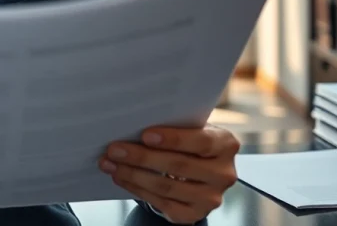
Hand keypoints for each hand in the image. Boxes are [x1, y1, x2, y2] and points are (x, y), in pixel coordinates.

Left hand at [99, 124, 239, 224]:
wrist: (201, 171)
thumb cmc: (190, 142)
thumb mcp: (192, 129)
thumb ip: (174, 125)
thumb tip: (135, 122)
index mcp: (226, 144)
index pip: (201, 141)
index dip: (173, 139)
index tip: (145, 135)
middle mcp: (224, 173)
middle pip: (178, 166)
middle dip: (141, 157)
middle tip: (115, 149)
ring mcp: (211, 198)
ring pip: (166, 187)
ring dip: (133, 174)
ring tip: (110, 163)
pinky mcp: (195, 214)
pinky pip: (162, 203)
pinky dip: (137, 189)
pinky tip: (121, 178)